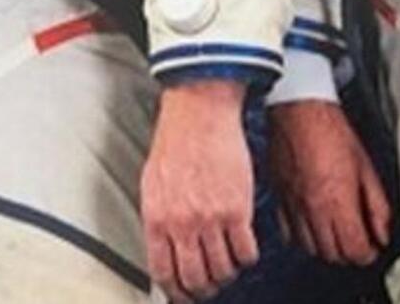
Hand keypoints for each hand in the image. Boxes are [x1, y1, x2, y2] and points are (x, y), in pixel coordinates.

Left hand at [141, 79, 258, 302]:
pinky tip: (245, 250)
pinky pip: (246, 252)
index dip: (176, 292)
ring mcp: (210, 219)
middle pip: (195, 278)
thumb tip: (163, 250)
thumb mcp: (152, 185)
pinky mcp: (237, 210)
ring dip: (227, 275)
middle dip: (204, 290)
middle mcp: (182, 224)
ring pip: (222, 270)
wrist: (199, 114)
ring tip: (228, 267)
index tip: (184, 296)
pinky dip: (247, 258)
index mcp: (157, 219)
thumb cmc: (175, 143)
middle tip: (210, 286)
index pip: (164, 273)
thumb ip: (158, 219)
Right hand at [266, 100, 389, 265]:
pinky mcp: (279, 198)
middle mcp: (312, 209)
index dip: (368, 254)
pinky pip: (289, 234)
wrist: (298, 110)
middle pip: (332, 255)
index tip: (373, 246)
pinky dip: (303, 237)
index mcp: (337, 202)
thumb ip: (378, 205)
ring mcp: (292, 206)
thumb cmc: (331, 131)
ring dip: (326, 247)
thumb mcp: (367, 167)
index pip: (354, 251)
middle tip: (359, 240)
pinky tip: (314, 223)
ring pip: (310, 248)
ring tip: (337, 232)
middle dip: (349, 253)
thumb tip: (384, 233)